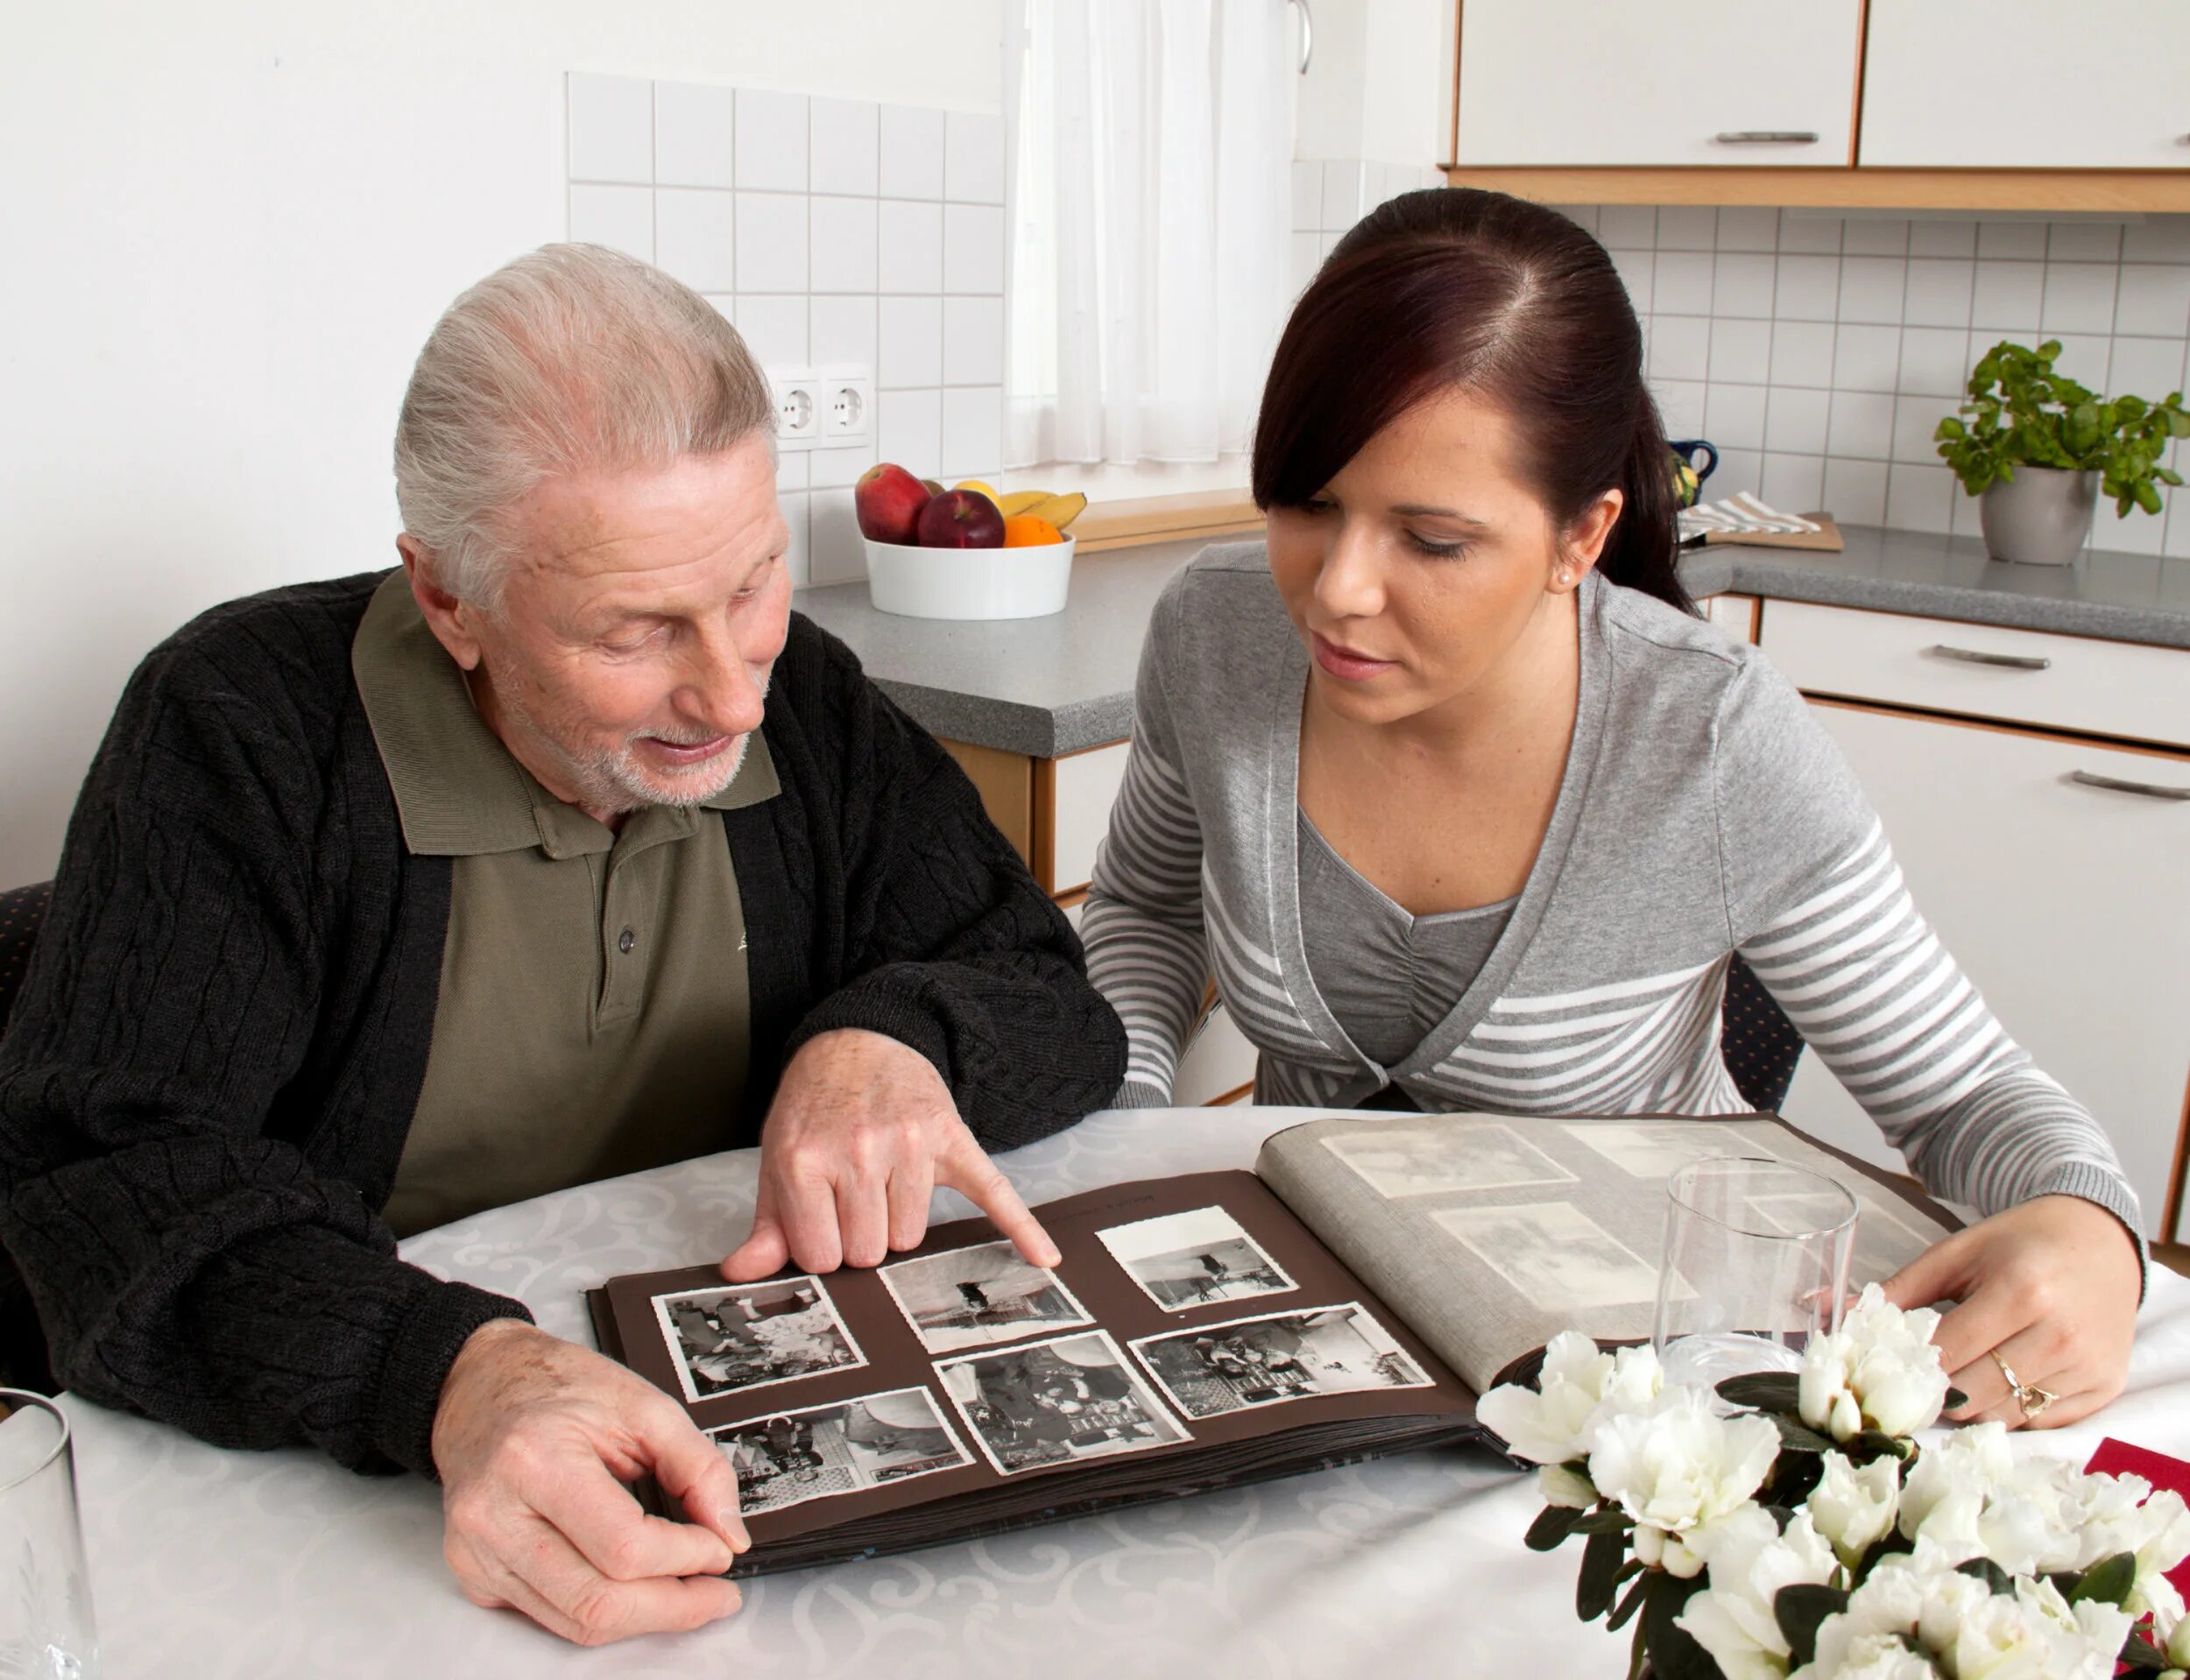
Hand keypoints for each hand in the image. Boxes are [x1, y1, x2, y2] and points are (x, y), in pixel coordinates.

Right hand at [432, 1319, 748, 1644]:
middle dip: (673, 1607)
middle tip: (716, 1593)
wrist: (481, 1385)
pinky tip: (632, 1588)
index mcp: (535, 1460)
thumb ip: (698, 1467)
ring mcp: (478, 1551)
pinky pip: (551, 1616)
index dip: (685, 1558)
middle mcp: (496, 1514)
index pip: (624, 1547)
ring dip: (643, 1619)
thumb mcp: (644, 1405)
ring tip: (686, 1596)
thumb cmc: (556, 1387)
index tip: (719, 1549)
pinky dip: (602, 1611)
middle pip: (598, 1601)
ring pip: (575, 1621)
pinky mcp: (475, 1573)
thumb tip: (729, 1533)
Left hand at [721, 1027, 1056, 1279]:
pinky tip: (1044, 1256)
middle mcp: (857, 1152)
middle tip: (852, 1199)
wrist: (863, 1039)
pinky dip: (1021, 1227)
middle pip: (869, 1253)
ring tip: (885, 1183)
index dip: (823, 1246)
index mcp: (805, 1160)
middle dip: (861, 1237)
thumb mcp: (778, 1157)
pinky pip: (992, 1192)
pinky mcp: (951, 1139)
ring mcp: (908, 1145)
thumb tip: (740, 1273)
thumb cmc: (817, 1106)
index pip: (821, 1257)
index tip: (821, 1221)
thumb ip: (767, 1222)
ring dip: (899, 1223)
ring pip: (911, 1237)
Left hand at [1883, 1193, 2140, 1430]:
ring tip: (1962, 1371)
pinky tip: (2003, 1376)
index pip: (1946, 1353)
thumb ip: (1895, 1291)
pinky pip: (2037, 1421)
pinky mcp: (2105, 1388)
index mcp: (2021, 1290)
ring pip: (2002, 1415)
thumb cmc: (2019, 1244)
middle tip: (1920, 1372)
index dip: (1908, 1364)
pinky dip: (2009, 1408)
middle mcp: (2060, 1334)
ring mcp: (2088, 1366)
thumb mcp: (1955, 1254)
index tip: (1886, 1365)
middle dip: (1934, 1390)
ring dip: (1970, 1403)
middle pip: (1971, 1395)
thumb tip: (1826, 1310)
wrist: (2102, 1241)